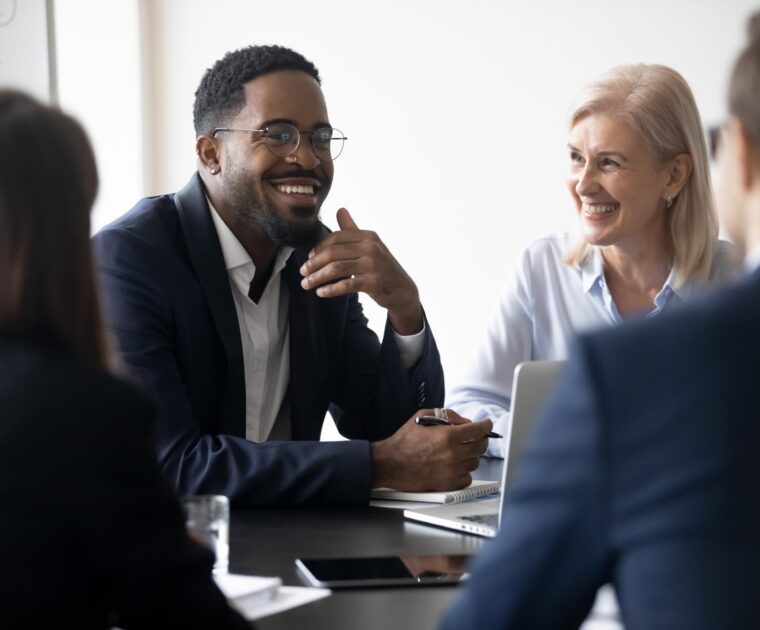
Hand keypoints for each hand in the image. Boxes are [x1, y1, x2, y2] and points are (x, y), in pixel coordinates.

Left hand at [299, 208, 422, 334]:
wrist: (402, 289)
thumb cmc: (382, 266)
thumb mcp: (369, 245)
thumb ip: (352, 229)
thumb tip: (340, 209)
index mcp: (368, 236)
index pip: (336, 238)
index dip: (319, 248)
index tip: (309, 258)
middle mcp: (371, 248)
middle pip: (333, 253)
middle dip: (314, 264)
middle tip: (303, 273)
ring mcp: (373, 265)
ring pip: (336, 269)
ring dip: (317, 277)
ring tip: (306, 284)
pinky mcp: (373, 282)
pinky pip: (346, 285)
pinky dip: (331, 289)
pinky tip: (321, 292)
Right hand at [370, 409, 492, 490]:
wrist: (390, 463)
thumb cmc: (404, 440)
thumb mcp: (423, 416)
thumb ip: (447, 415)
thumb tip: (465, 422)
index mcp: (448, 436)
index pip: (479, 430)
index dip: (486, 425)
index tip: (487, 424)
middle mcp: (453, 454)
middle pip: (481, 446)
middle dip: (480, 439)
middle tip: (474, 437)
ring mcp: (451, 471)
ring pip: (475, 462)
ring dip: (470, 455)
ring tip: (458, 451)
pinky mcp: (448, 484)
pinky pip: (467, 478)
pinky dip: (464, 471)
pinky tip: (455, 465)